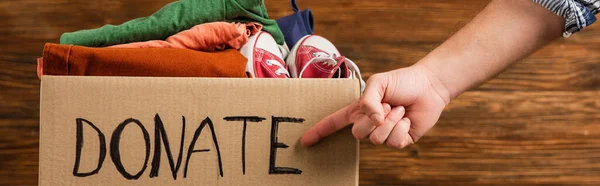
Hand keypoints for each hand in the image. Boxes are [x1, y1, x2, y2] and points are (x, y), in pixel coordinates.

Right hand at [301, 64, 449, 147]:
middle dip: (373, 118)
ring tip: (399, 109)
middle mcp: (369, 123)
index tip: (305, 141)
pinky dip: (402, 128)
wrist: (429, 86)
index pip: (334, 122)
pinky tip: (407, 119)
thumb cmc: (402, 81)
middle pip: (357, 133)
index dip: (319, 131)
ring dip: (391, 121)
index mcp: (359, 109)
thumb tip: (373, 120)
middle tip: (387, 104)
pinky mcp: (400, 141)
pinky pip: (394, 142)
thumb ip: (368, 100)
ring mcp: (384, 133)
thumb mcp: (378, 83)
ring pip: (376, 139)